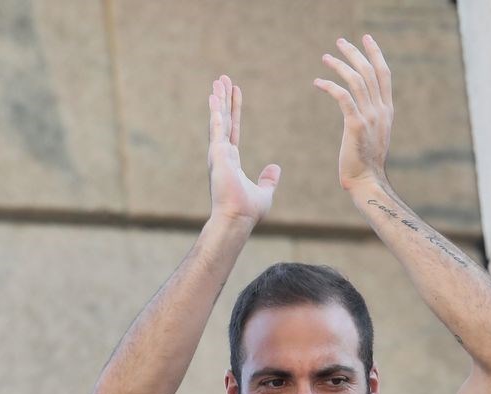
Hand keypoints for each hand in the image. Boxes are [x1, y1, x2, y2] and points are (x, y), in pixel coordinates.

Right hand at [207, 75, 280, 224]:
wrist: (238, 218)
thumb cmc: (248, 210)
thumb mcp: (264, 192)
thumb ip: (268, 179)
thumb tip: (275, 168)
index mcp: (231, 160)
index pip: (233, 129)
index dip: (234, 110)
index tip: (235, 93)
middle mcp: (222, 154)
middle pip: (223, 119)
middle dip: (224, 99)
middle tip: (223, 79)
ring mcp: (218, 153)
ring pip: (219, 120)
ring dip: (219, 100)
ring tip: (218, 80)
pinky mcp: (218, 154)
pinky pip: (217, 128)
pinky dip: (215, 112)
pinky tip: (214, 96)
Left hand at [313, 35, 393, 192]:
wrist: (367, 181)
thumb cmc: (366, 162)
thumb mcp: (375, 135)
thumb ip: (372, 117)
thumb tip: (362, 108)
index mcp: (387, 111)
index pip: (384, 74)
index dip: (375, 54)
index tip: (366, 39)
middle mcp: (381, 110)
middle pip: (369, 71)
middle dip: (354, 53)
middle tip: (340, 41)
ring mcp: (370, 117)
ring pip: (357, 80)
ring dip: (340, 65)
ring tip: (325, 57)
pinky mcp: (355, 125)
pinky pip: (343, 97)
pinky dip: (330, 86)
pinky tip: (318, 82)